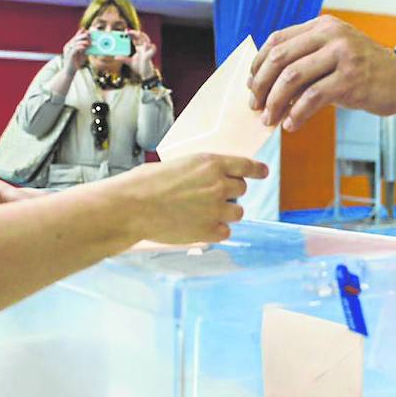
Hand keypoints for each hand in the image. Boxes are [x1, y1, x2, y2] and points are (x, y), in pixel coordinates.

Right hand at [61, 29, 90, 72]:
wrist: (70, 72)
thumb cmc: (76, 63)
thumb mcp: (82, 54)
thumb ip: (85, 48)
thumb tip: (90, 42)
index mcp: (70, 45)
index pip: (76, 37)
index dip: (81, 33)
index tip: (88, 32)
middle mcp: (68, 46)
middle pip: (75, 38)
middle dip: (83, 36)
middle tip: (89, 35)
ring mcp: (67, 50)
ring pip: (75, 42)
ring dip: (82, 41)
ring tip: (88, 42)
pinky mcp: (69, 55)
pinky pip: (74, 49)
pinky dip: (80, 47)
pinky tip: (84, 47)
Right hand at [111, 154, 268, 244]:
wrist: (132, 206)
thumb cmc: (147, 183)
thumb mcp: (180, 165)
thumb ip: (203, 171)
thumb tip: (214, 180)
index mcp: (211, 164)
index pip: (246, 166)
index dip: (257, 170)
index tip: (262, 172)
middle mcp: (219, 185)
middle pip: (241, 190)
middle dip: (229, 193)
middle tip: (209, 197)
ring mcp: (216, 209)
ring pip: (236, 213)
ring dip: (224, 213)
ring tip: (200, 213)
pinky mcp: (209, 231)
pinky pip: (225, 232)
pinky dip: (215, 231)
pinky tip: (197, 226)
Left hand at [126, 30, 156, 78]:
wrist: (145, 74)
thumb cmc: (139, 67)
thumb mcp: (129, 62)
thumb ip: (123, 59)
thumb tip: (116, 57)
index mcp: (139, 48)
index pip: (136, 38)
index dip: (132, 34)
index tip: (125, 31)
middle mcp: (143, 48)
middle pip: (141, 37)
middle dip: (136, 33)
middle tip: (129, 31)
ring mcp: (147, 52)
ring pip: (147, 41)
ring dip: (143, 37)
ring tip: (138, 33)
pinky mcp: (149, 56)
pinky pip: (152, 51)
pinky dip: (151, 48)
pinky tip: (148, 45)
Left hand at [248, 16, 395, 130]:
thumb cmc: (362, 71)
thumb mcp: (332, 55)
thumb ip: (303, 60)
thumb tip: (263, 83)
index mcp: (322, 26)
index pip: (278, 40)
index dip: (258, 63)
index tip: (251, 84)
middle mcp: (331, 35)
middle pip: (280, 58)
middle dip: (261, 85)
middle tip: (255, 105)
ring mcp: (342, 55)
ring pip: (293, 77)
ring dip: (275, 102)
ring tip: (269, 119)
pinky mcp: (351, 79)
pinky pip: (313, 97)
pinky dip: (297, 113)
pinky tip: (291, 124)